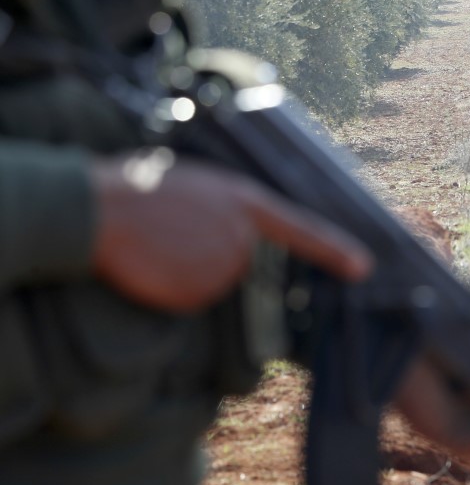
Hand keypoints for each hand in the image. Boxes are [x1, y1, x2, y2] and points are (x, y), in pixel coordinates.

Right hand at [90, 149, 372, 312]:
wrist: (92, 207)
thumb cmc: (138, 187)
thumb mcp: (198, 184)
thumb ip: (231, 210)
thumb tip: (243, 236)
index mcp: (244, 202)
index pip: (303, 229)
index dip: (335, 249)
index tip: (363, 267)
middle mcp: (241, 238)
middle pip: (250, 264)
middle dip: (219, 255)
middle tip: (178, 231)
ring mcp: (221, 268)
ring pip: (220, 284)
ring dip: (194, 273)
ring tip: (161, 242)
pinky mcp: (198, 294)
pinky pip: (195, 300)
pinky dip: (177, 289)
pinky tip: (154, 263)